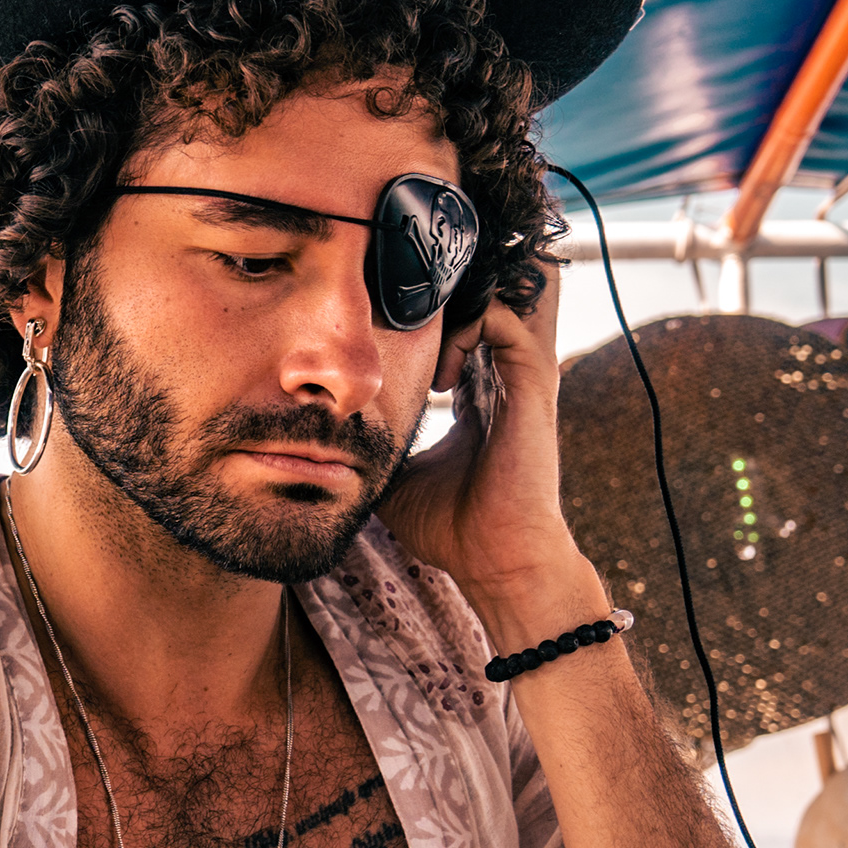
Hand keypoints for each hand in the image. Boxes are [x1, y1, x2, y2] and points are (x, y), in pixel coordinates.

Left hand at [378, 255, 605, 640]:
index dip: (426, 311)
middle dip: (448, 284)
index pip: (463, 321)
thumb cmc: (451, 527)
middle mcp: (506, 374)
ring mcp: (524, 374)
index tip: (384, 329)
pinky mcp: (534, 383)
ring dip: (462, 295)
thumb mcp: (394, 475)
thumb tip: (314, 440)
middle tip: (404, 308)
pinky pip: (503, 318)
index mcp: (481, 390)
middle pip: (490, 291)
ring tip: (426, 330)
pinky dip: (468, 326)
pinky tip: (441, 371)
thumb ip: (369, 444)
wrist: (497, 562)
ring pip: (507, 290)